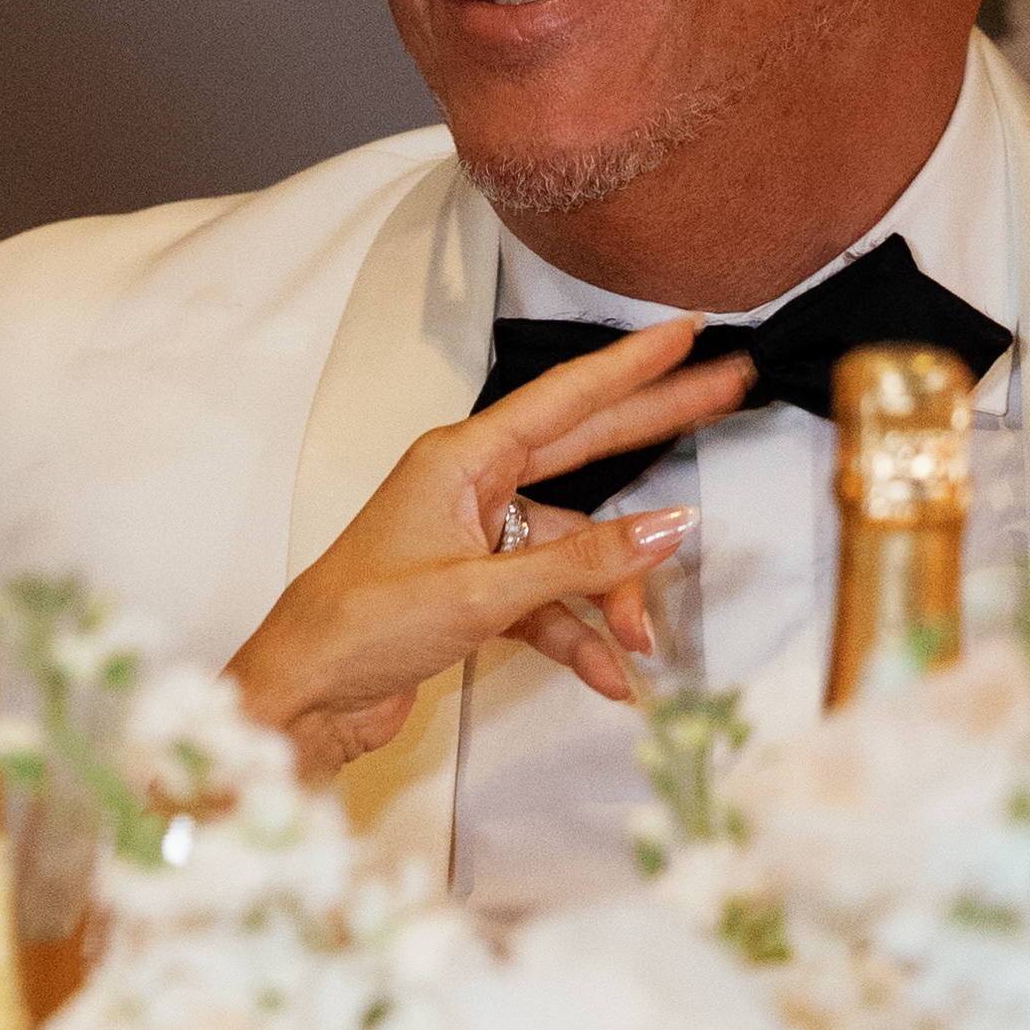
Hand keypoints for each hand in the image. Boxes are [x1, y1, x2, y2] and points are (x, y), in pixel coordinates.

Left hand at [227, 315, 754, 781]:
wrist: (302, 696)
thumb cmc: (361, 626)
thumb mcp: (480, 591)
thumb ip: (580, 562)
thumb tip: (669, 528)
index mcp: (460, 459)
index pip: (564, 398)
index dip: (629, 365)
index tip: (684, 334)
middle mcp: (469, 488)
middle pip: (583, 452)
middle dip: (655, 430)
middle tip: (727, 392)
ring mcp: (474, 541)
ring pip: (572, 550)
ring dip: (610, 596)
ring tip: (642, 642)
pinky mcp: (474, 592)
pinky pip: (549, 602)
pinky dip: (579, 637)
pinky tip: (609, 676)